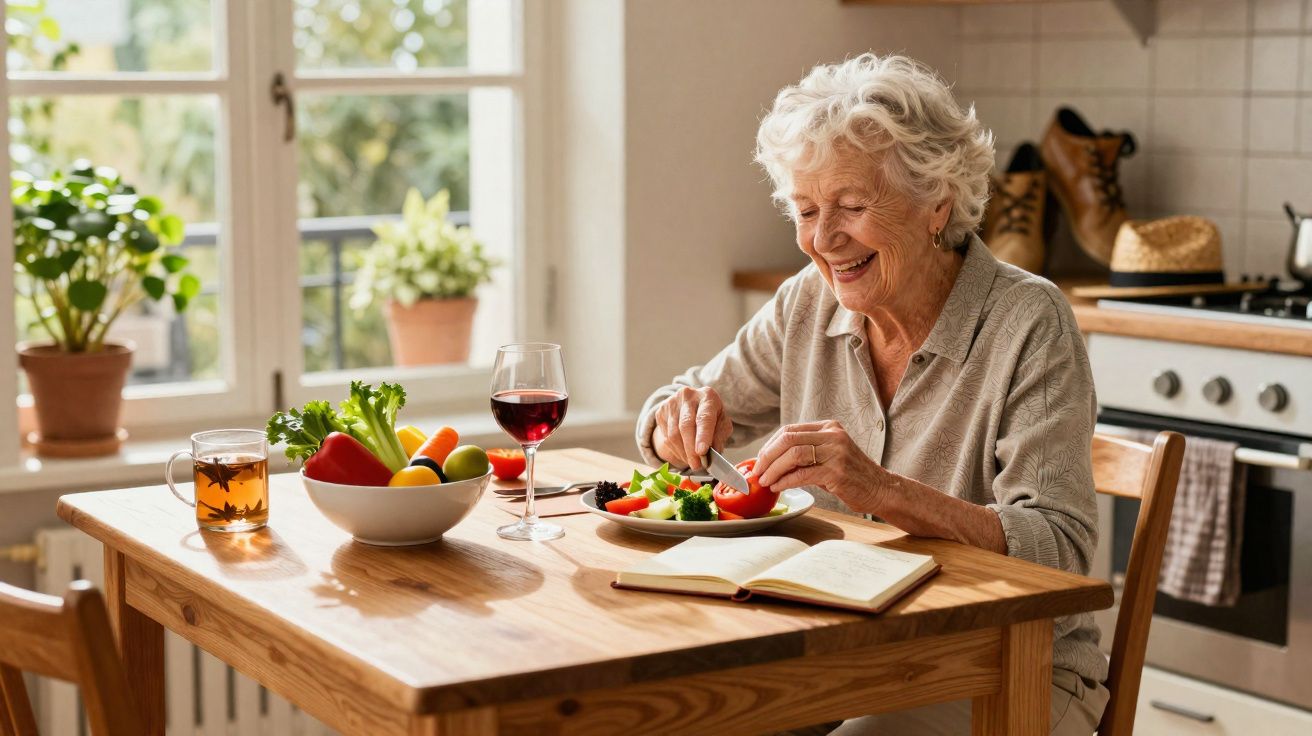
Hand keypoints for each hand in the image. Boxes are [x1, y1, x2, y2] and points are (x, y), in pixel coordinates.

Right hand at [652, 387, 732, 470]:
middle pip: (686, 426)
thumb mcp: (722, 424)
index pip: (704, 418)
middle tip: (696, 465)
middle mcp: (688, 396)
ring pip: (674, 434)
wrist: (693, 405)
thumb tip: (712, 454)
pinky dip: (675, 450)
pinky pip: (666, 437)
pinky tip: (684, 453)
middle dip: (691, 449)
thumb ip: (719, 437)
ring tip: (692, 461)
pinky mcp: (661, 412)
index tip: (702, 452)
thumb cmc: (711, 416)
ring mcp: (672, 403)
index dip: (703, 436)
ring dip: (683, 452)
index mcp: (707, 396)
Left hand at [752, 420, 890, 513]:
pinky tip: (778, 487)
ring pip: (793, 455)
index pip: (789, 430)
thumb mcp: (829, 456)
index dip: (770, 445)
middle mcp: (833, 435)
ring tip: (765, 481)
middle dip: (767, 457)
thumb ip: (805, 453)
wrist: (879, 489)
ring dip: (774, 470)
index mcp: (829, 427)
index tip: (759, 459)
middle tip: (757, 471)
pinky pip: (803, 474)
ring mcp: (836, 452)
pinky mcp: (837, 472)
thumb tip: (771, 460)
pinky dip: (786, 481)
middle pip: (788, 439)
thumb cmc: (850, 476)